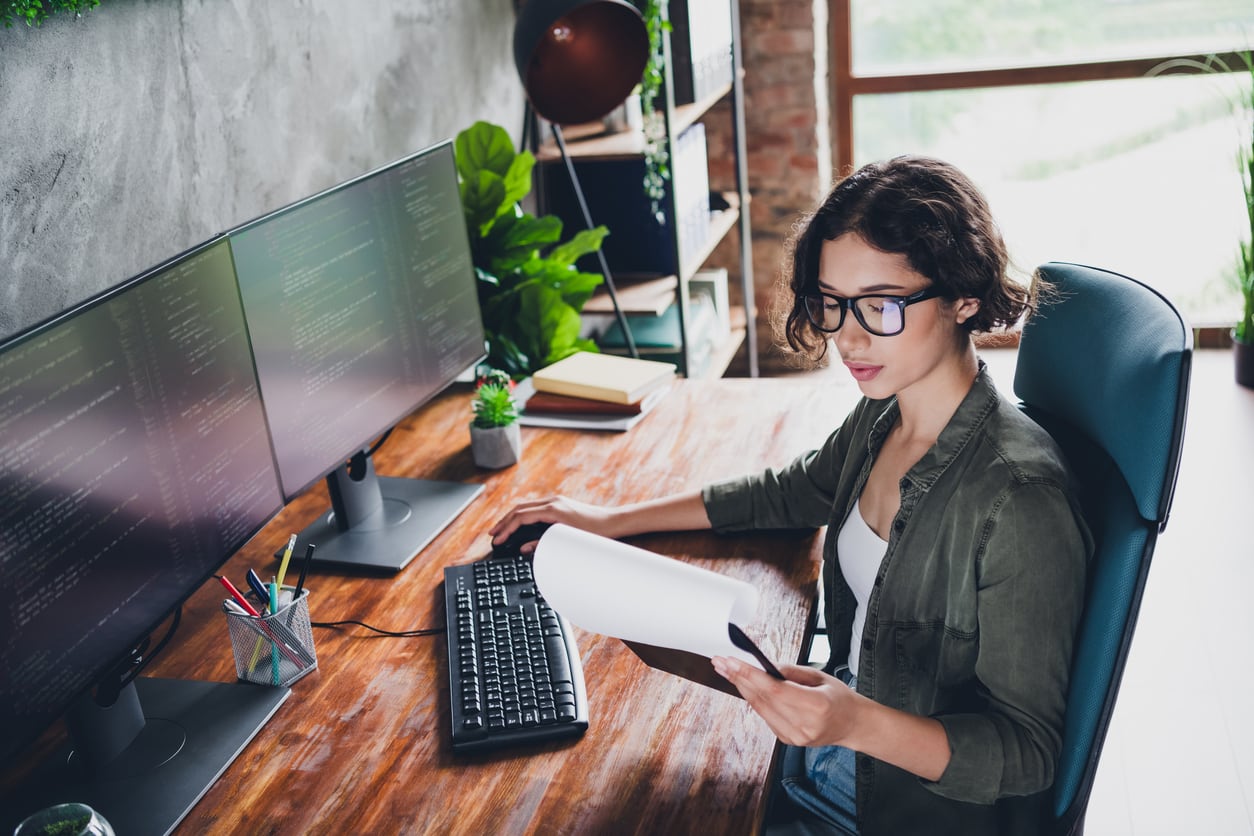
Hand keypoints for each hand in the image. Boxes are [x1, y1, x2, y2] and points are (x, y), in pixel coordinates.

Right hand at [489, 496, 622, 552]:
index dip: (506, 529)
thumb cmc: (594, 532)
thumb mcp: (567, 540)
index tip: (497, 539)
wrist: (612, 521)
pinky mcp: (559, 503)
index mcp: (552, 509)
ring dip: (511, 517)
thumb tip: (523, 548)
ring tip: (501, 529)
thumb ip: (543, 544)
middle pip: (519, 509)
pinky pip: (534, 507)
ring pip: (525, 506)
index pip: (520, 517)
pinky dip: (522, 515)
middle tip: (492, 535)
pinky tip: (519, 523)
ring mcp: (555, 501)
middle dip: (504, 522)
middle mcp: (552, 501)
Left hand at [711, 657, 859, 747]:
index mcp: (816, 707)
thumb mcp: (820, 677)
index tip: (730, 662)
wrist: (853, 725)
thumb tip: (765, 666)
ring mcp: (795, 737)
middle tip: (719, 662)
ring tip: (726, 670)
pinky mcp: (788, 741)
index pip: (774, 690)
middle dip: (738, 678)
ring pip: (759, 709)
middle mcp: (804, 726)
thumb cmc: (839, 698)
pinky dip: (754, 700)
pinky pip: (765, 717)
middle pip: (762, 699)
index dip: (749, 675)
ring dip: (741, 688)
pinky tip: (744, 686)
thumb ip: (791, 672)